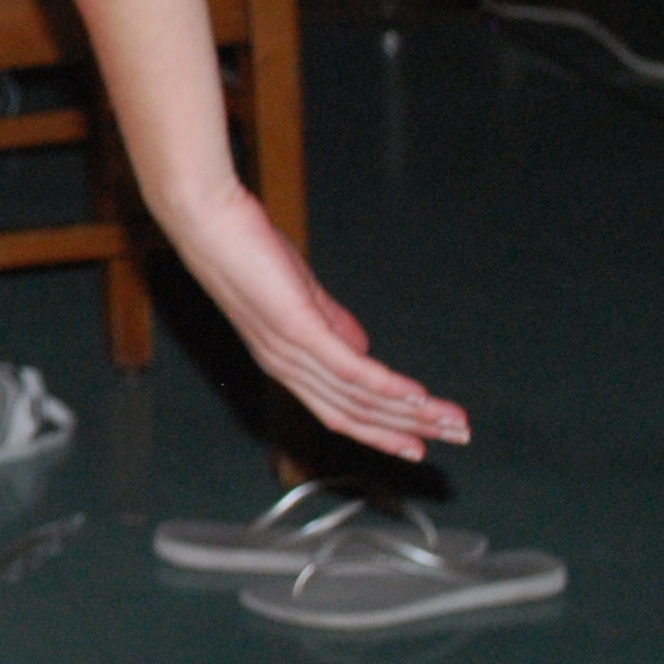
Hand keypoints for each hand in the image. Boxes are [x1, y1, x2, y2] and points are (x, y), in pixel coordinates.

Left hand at [157, 175, 469, 461]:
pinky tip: (418, 395)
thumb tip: (362, 346)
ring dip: (412, 412)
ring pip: (358, 396)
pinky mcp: (295, 326)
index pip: (338, 410)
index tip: (420, 444)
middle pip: (355, 412)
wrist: (206, 219)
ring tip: (452, 420)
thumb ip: (331, 323)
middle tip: (456, 437)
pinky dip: (386, 385)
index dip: (380, 431)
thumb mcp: (297, 294)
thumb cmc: (247, 250)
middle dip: (409, 429)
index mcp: (284, 362)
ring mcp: (289, 349)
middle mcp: (284, 366)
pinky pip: (347, 366)